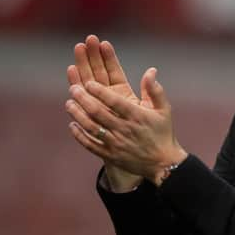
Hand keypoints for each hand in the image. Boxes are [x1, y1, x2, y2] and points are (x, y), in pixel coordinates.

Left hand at [67, 67, 186, 185]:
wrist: (163, 163)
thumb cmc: (163, 133)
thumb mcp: (164, 109)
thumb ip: (155, 90)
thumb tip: (151, 70)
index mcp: (137, 116)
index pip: (115, 101)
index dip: (100, 92)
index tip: (89, 83)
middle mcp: (124, 129)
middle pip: (99, 113)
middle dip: (84, 99)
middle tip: (74, 89)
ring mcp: (116, 143)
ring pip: (91, 127)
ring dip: (78, 115)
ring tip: (69, 103)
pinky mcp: (110, 155)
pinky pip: (90, 144)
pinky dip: (79, 135)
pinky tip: (72, 124)